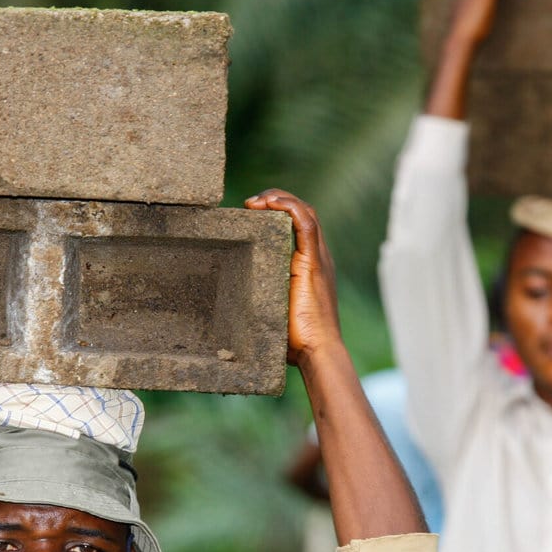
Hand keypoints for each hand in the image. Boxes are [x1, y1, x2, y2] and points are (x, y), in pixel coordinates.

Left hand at [245, 188, 340, 367]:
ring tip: (256, 200)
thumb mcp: (275, 309)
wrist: (318, 353)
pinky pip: (306, 224)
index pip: (301, 222)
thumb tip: (233, 302)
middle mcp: (318, 257)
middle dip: (277, 199)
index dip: (279, 209)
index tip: (252, 210)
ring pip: (305, 211)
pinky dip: (289, 207)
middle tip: (250, 203)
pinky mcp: (314, 263)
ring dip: (280, 199)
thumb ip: (263, 297)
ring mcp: (318, 258)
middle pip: (304, 211)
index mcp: (311, 264)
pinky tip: (270, 204)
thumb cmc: (297, 340)